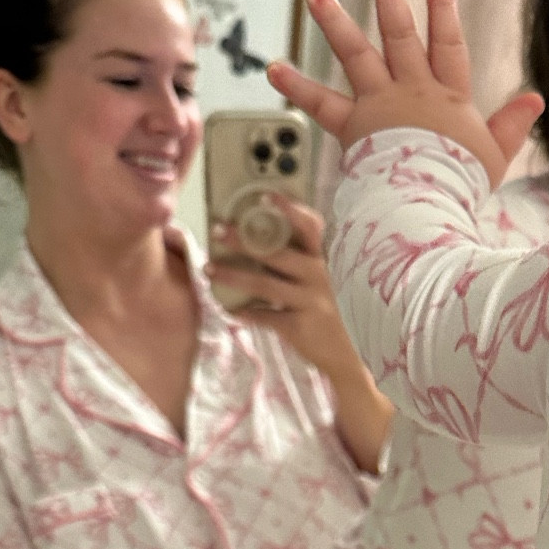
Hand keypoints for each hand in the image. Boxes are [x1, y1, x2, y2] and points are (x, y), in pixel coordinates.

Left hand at [208, 199, 348, 371]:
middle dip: (244, 241)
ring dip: (234, 276)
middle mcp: (316, 276)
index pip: (310, 227)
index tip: (265, 196)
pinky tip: (229, 309)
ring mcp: (309, 302)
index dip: (290, 210)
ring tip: (209, 269)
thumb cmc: (316, 309)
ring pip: (266, 285)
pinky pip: (266, 316)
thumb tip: (247, 240)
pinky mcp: (300, 326)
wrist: (339, 353)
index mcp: (317, 260)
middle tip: (218, 231)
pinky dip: (245, 313)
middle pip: (278, 253)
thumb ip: (289, 262)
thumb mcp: (311, 281)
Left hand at [266, 0, 542, 189]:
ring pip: (355, 53)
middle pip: (399, 35)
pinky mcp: (353, 127)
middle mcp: (411, 92)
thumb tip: (537, 100)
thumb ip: (511, 126)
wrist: (428, 208)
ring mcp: (379, 105)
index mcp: (448, 98)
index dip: (443, 12)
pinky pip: (320, 103)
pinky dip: (295, 86)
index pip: (448, 46)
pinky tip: (271, 68)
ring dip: (334, 18)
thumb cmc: (462, 188)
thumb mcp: (494, 156)